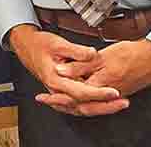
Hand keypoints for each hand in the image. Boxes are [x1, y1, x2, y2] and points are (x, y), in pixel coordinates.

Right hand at [8, 25, 128, 116]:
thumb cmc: (40, 44)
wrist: (26, 46)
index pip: (81, 91)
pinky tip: (105, 105)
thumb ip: (76, 51)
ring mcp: (60, 92)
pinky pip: (78, 104)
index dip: (99, 93)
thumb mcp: (58, 43)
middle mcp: (57, 90)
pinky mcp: (63, 91)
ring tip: (119, 104)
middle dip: (105, 106)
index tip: (114, 91)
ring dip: (101, 107)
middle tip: (123, 102)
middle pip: (84, 105)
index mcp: (55, 79)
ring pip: (82, 107)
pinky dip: (92, 105)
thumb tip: (92, 54)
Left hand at [49, 38, 150, 98]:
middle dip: (62, 103)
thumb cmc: (132, 54)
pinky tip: (78, 96)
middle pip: (79, 104)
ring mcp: (113, 95)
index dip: (59, 97)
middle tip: (46, 100)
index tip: (46, 96)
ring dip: (71, 103)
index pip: (75, 95)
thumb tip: (61, 70)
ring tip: (56, 99)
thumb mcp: (103, 56)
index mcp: (100, 84)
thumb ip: (81, 63)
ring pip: (88, 104)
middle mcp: (106, 94)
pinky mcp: (118, 93)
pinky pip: (97, 102)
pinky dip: (84, 100)